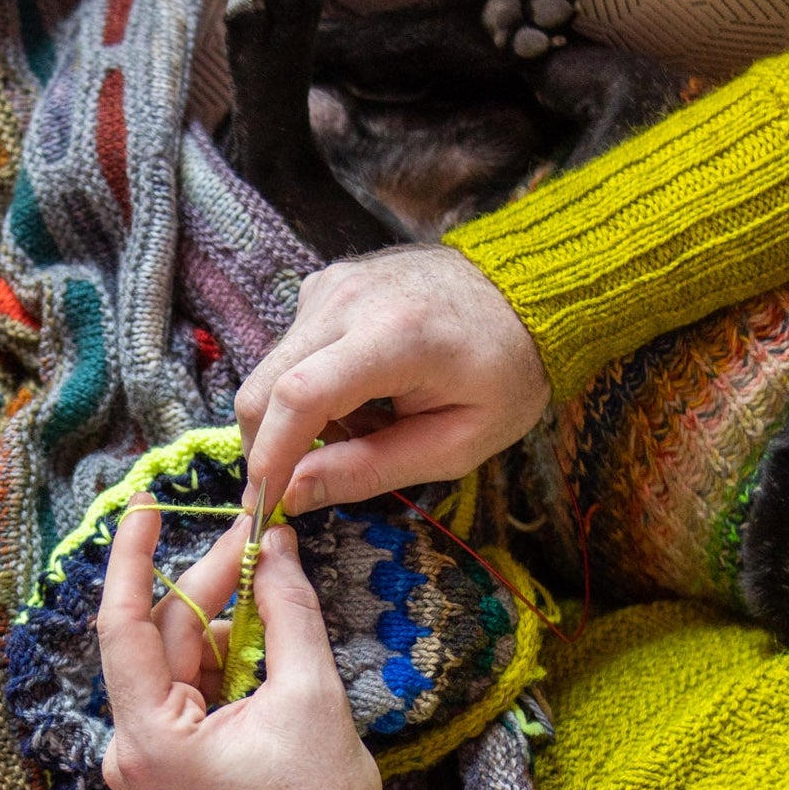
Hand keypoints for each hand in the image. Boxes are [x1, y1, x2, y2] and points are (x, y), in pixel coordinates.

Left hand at [97, 496, 385, 789]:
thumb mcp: (311, 696)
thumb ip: (286, 611)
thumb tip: (274, 547)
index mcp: (150, 738)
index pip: (122, 625)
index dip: (132, 558)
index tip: (146, 506)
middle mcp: (130, 751)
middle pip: (157, 640)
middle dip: (207, 587)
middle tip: (258, 539)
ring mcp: (144, 764)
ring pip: (173, 664)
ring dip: (220, 625)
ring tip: (273, 592)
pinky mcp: (166, 769)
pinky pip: (184, 694)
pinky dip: (219, 663)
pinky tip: (261, 644)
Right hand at [237, 244, 549, 514]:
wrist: (524, 291)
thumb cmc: (504, 374)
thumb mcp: (455, 445)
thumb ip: (372, 470)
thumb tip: (293, 494)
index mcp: (396, 335)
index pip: (299, 396)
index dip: (270, 456)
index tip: (264, 503)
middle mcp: (351, 299)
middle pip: (264, 384)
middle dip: (267, 449)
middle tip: (302, 486)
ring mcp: (332, 286)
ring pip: (271, 373)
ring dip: (297, 420)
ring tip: (364, 430)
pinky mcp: (323, 286)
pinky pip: (289, 353)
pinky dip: (308, 390)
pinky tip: (360, 397)